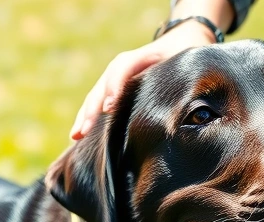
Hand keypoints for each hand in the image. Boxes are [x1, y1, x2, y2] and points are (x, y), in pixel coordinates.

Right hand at [69, 22, 216, 139]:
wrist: (181, 43)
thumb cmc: (186, 58)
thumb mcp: (188, 65)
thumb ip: (184, 81)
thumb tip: (186, 113)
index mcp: (143, 56)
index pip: (122, 67)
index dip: (114, 86)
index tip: (110, 107)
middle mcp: (124, 65)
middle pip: (103, 84)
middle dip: (92, 108)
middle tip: (84, 131)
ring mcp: (117, 77)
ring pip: (96, 94)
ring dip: (85, 115)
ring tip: (75, 136)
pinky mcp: (115, 89)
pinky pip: (98, 102)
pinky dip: (89, 117)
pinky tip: (80, 137)